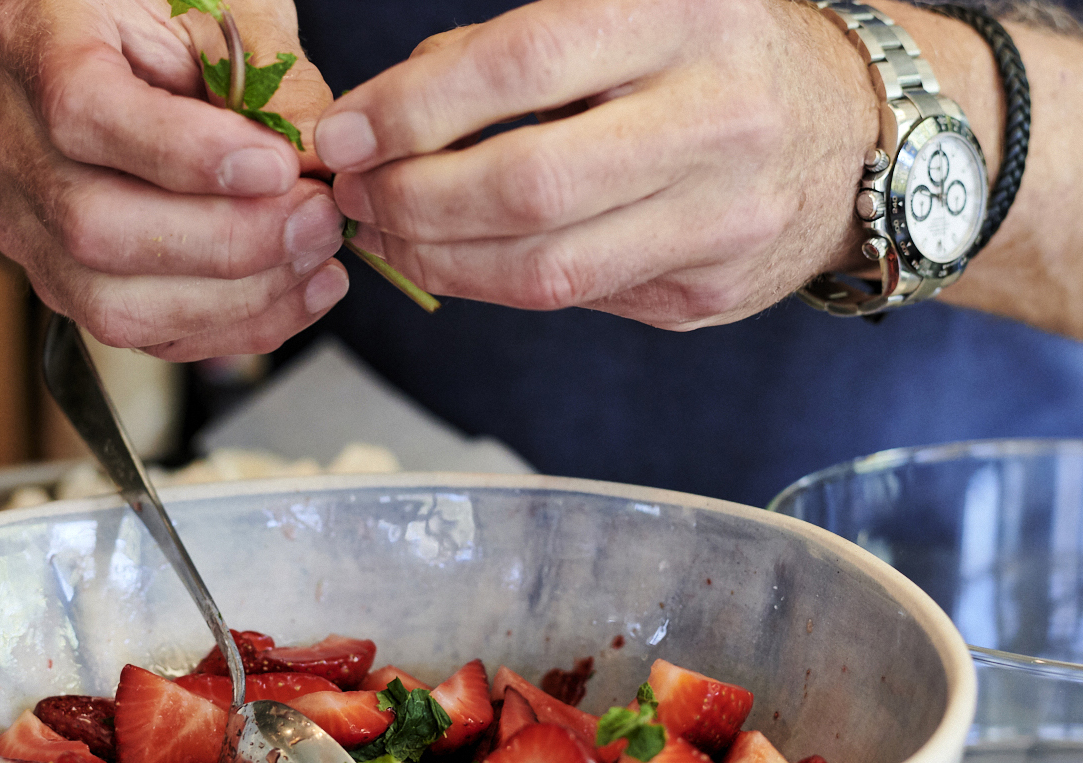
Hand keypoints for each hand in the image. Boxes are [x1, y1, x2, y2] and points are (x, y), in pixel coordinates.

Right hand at [0, 0, 347, 358]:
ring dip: (236, 297)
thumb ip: (267, 69)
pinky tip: (300, 290)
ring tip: (315, 257)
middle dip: (228, 240)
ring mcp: (32, 228)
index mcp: (34, 45)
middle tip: (317, 219)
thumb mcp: (221, 7)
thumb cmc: (165, 21)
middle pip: (95, 227)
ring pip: (115, 304)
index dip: (183, 153)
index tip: (276, 167)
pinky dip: (238, 326)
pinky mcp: (74, 287)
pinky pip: (150, 337)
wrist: (111, 62)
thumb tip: (315, 155)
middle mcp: (13, 146)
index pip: (83, 112)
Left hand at [315, 0, 879, 329]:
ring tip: (386, 231)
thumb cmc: (716, 61)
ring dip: (437, 258)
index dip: (415, 109)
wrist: (850, 139)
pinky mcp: (708, 293)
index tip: (345, 134)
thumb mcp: (637, 9)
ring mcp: (720, 219)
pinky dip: (491, 283)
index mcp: (688, 15)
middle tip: (356, 194)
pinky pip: (574, 300)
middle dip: (412, 199)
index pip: (526, 63)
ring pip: (544, 268)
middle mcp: (715, 118)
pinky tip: (452, 259)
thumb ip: (513, 49)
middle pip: (527, 185)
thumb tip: (382, 115)